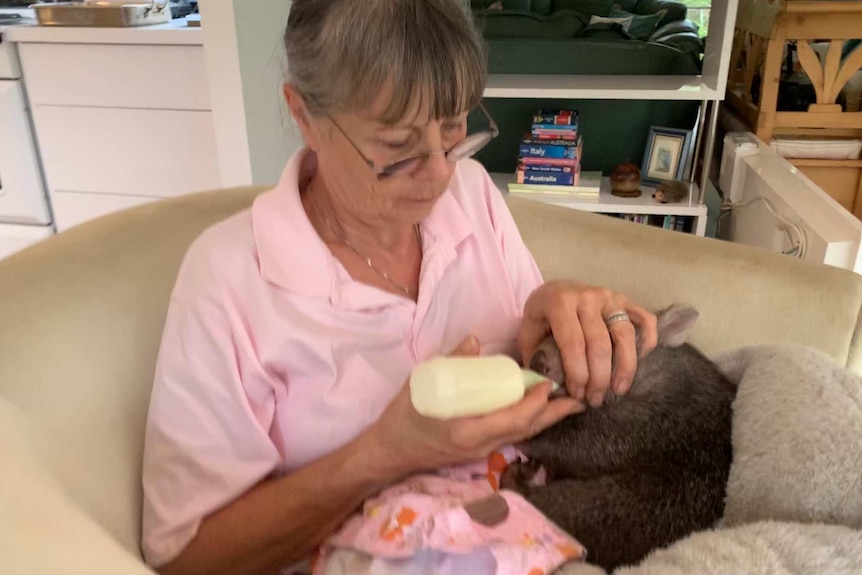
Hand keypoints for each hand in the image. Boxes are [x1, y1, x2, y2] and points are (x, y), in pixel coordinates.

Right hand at [366, 336, 583, 476]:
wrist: (389, 451)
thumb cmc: (403, 418)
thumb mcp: (421, 383)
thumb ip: (450, 361)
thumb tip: (476, 339)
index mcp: (468, 430)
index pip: (513, 419)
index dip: (535, 403)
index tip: (548, 384)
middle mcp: (480, 446)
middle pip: (526, 431)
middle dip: (553, 414)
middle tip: (578, 398)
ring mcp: (480, 452)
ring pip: (521, 436)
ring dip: (544, 420)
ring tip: (566, 405)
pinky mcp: (478, 451)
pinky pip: (511, 436)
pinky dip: (528, 423)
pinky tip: (537, 412)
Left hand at [519, 280, 657, 407]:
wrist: (556, 289)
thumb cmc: (542, 314)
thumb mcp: (529, 331)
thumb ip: (536, 356)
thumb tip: (551, 389)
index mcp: (561, 303)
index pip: (573, 344)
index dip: (578, 373)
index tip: (577, 394)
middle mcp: (588, 297)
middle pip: (600, 344)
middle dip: (599, 378)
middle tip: (595, 399)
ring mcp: (610, 297)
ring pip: (625, 335)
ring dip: (625, 367)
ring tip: (618, 390)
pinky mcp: (626, 300)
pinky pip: (645, 320)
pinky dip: (648, 340)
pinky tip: (639, 361)